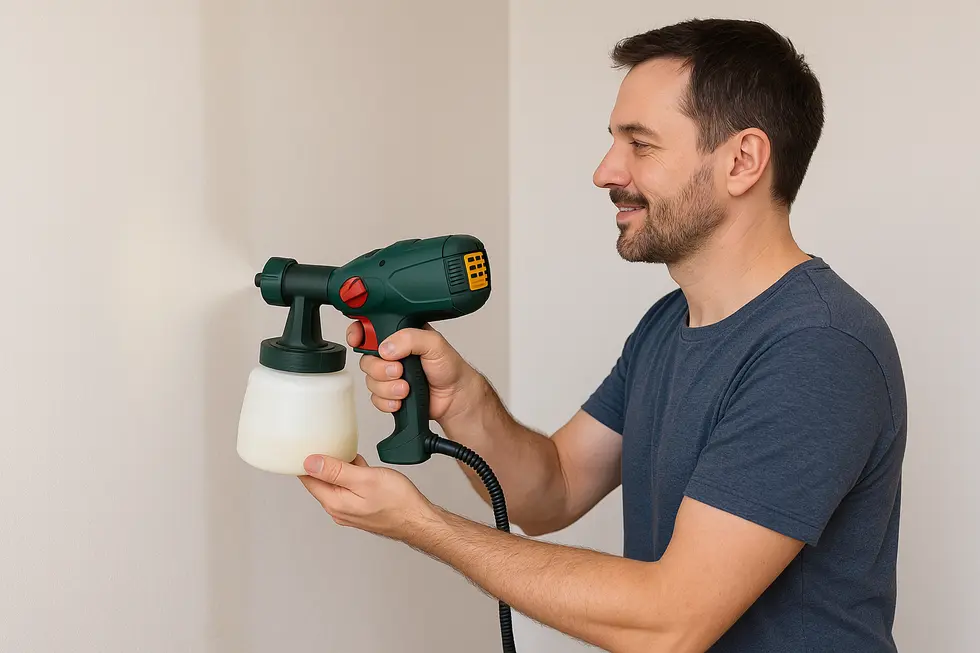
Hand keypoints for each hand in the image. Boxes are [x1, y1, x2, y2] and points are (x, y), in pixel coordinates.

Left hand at [299, 453, 437, 540]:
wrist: (418, 520)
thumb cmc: (397, 502)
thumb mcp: (365, 479)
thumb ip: (336, 471)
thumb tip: (310, 462)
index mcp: (334, 502)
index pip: (307, 478)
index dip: (304, 459)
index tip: (306, 444)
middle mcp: (338, 509)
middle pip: (319, 481)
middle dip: (321, 462)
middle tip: (326, 442)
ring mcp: (349, 510)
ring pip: (334, 483)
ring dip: (338, 467)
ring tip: (344, 451)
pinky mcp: (359, 508)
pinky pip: (347, 487)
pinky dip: (350, 474)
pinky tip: (359, 466)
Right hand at [346, 321, 482, 423]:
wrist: (455, 397)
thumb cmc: (450, 367)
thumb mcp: (434, 343)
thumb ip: (410, 339)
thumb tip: (386, 347)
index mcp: (400, 335)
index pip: (370, 328)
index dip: (358, 333)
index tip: (358, 339)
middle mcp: (392, 354)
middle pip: (366, 359)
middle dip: (380, 369)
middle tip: (398, 370)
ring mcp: (390, 375)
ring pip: (370, 381)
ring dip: (387, 387)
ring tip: (406, 387)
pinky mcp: (390, 394)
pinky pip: (375, 398)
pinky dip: (387, 401)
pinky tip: (401, 399)